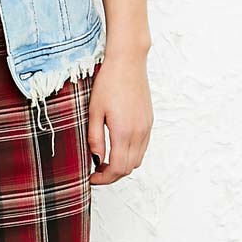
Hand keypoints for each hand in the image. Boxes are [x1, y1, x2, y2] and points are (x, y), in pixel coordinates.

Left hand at [88, 49, 152, 184]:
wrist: (128, 62)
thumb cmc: (108, 83)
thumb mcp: (94, 111)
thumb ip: (95, 138)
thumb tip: (96, 159)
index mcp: (123, 132)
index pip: (117, 168)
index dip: (104, 178)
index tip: (91, 178)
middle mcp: (139, 133)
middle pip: (129, 168)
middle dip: (112, 175)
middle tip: (95, 172)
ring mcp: (146, 128)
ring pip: (137, 160)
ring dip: (122, 166)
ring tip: (104, 160)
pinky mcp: (149, 121)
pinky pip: (142, 147)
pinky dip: (130, 154)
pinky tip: (117, 147)